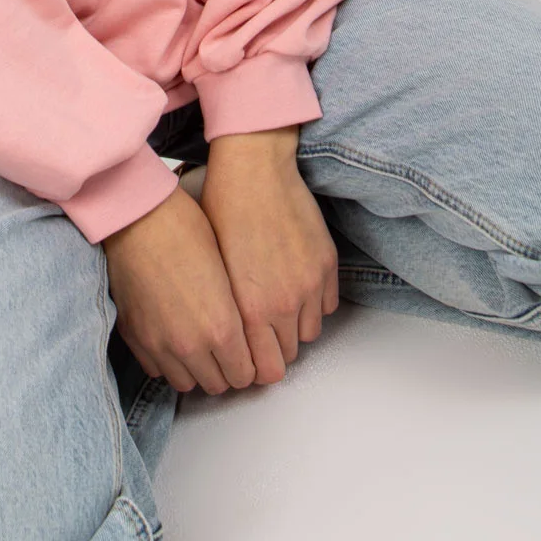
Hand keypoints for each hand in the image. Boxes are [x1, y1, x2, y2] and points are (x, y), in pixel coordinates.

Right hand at [103, 185, 258, 394]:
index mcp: (222, 328)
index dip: (251, 363)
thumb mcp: (228, 271)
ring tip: (201, 345)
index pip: (247, 374)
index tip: (249, 352)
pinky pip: (158, 370)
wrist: (138, 218)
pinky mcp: (135, 338)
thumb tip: (245, 337)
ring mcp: (159, 345)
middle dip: (227, 370)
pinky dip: (169, 362)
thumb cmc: (188, 231)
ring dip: (198, 370)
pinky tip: (174, 337)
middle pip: (220, 384)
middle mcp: (191, 345)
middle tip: (228, 349)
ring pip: (188, 384)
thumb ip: (238, 315)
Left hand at [199, 130, 339, 384]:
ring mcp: (311, 283)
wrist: (253, 169)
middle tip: (260, 335)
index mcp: (252, 309)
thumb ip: (226, 313)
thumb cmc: (222, 212)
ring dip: (294, 327)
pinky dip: (314, 303)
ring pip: (310, 332)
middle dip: (274, 350)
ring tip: (277, 310)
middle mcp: (285, 302)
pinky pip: (328, 304)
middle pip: (289, 356)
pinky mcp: (327, 263)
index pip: (266, 370)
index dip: (257, 369)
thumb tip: (226, 340)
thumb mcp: (212, 271)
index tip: (250, 361)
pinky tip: (294, 288)